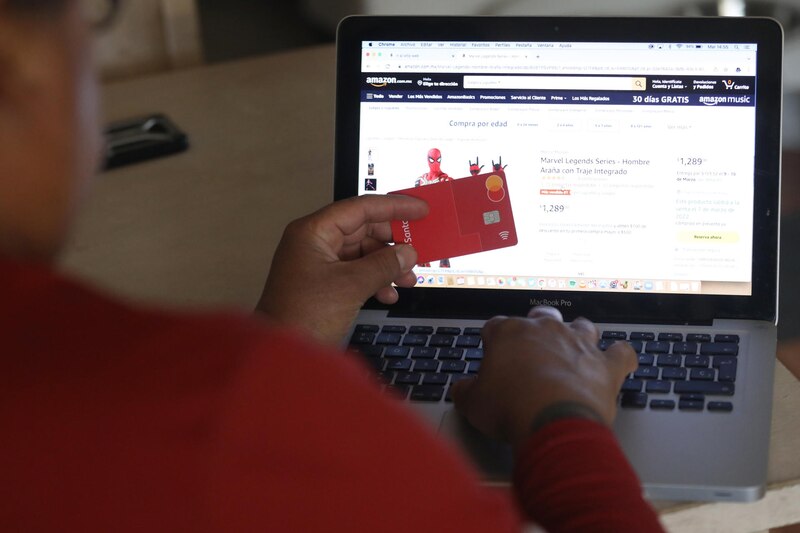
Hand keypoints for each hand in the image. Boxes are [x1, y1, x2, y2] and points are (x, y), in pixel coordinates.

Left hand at [256, 194, 428, 344]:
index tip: (420, 209)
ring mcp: (317, 264)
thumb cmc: (300, 317)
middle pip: (363, 230)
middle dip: (392, 243)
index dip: (394, 207)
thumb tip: (407, 253)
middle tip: (418, 249)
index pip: (360, 208)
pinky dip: (375, 281)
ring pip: (362, 254)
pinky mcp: (323, 285)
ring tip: (407, 278)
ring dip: (387, 265)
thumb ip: (383, 265)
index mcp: (313, 232)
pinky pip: (356, 273)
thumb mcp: (351, 286)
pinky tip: (389, 294)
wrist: (281, 356)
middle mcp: (314, 243)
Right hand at [452, 307, 636, 447]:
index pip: (497, 326)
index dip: (493, 339)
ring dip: (578, 334)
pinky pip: (621, 352)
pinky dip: (621, 355)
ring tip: (574, 346)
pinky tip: (620, 358)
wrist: (551, 421)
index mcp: (510, 333)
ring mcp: (579, 344)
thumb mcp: (473, 402)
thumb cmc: (511, 407)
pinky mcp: (606, 365)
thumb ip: (467, 391)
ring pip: (581, 326)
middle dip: (537, 326)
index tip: (492, 352)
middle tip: (533, 344)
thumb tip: (463, 391)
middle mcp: (546, 331)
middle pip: (542, 316)